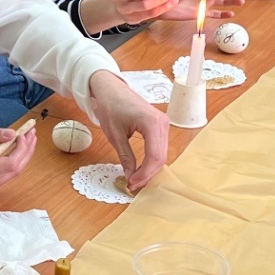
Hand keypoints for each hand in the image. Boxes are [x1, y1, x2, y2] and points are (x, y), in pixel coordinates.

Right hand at [0, 122, 34, 195]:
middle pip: (16, 170)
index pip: (11, 163)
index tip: (25, 132)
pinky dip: (12, 163)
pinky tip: (15, 150)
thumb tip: (13, 133)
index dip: (23, 148)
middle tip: (31, 133)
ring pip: (11, 174)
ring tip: (27, 139)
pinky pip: (3, 177)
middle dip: (26, 150)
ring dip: (21, 156)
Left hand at [83, 70, 167, 190]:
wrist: (111, 89)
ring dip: (150, 169)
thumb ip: (125, 157)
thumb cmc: (111, 106)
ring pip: (162, 154)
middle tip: (133, 185)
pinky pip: (160, 148)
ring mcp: (164, 124)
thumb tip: (131, 176)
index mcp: (152, 123)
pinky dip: (152, 160)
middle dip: (148, 174)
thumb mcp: (115, 135)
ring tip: (136, 179)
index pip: (154, 156)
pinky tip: (142, 168)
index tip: (131, 183)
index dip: (144, 174)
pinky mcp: (161, 126)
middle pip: (161, 157)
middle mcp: (163, 123)